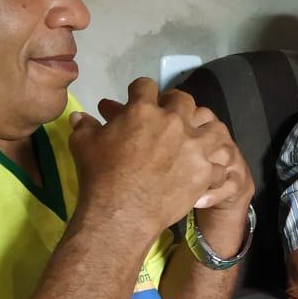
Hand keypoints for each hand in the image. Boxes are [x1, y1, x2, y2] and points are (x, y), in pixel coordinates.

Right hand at [68, 78, 246, 239]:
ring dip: (205, 131)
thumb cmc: (100, 176)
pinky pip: (219, 163)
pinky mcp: (205, 170)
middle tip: (172, 116)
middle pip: (184, 101)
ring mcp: (193, 146)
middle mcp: (173, 122)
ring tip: (199, 139)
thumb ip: (85, 126)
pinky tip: (208, 171)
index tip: (139, 98)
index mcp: (142, 110)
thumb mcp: (83, 145)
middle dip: (176, 105)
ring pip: (212, 127)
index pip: (146, 86)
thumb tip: (78, 116)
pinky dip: (214, 166)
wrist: (122, 212)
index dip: (141, 91)